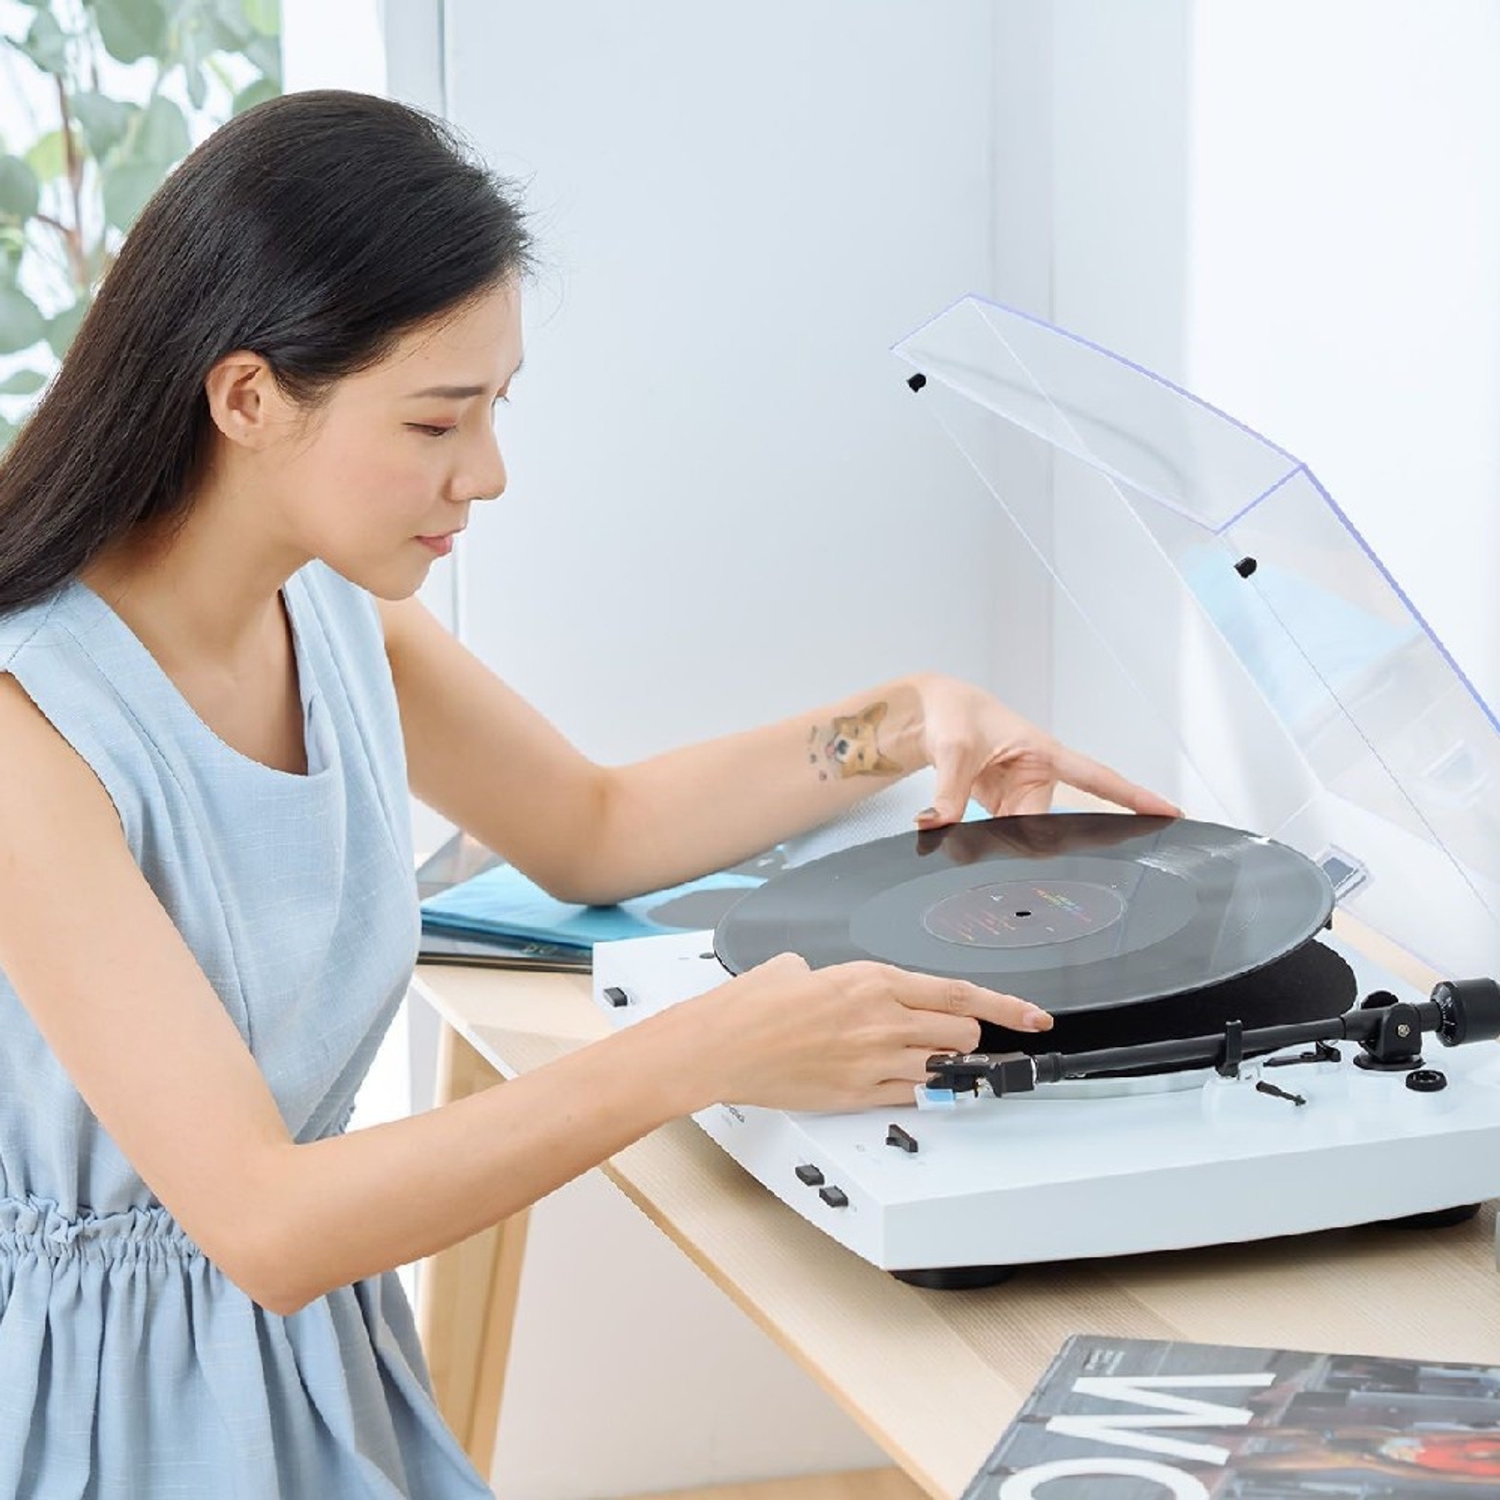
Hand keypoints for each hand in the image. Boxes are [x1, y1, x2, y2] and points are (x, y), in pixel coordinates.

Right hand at [679, 952, 1051, 1111]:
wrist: (720, 1045)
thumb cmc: (750, 1006)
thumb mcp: (798, 968)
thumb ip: (834, 974)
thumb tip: (833, 980)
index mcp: (872, 980)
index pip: (959, 993)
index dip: (1007, 1006)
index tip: (1034, 1016)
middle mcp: (881, 1019)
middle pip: (962, 1032)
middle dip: (964, 1034)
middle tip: (948, 1034)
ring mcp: (873, 1061)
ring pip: (942, 1066)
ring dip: (942, 1063)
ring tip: (921, 1058)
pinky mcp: (858, 1094)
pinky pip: (911, 1095)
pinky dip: (916, 1089)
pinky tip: (902, 1081)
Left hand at [908, 673, 1180, 827]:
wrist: (932, 713)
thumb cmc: (955, 713)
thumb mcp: (953, 750)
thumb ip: (949, 792)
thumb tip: (939, 826)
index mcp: (1044, 753)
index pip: (1099, 780)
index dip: (1135, 798)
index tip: (1170, 813)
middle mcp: (1040, 778)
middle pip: (1049, 827)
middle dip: (1025, 842)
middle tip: (991, 847)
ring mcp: (1021, 796)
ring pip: (1025, 838)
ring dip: (1001, 846)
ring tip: (967, 839)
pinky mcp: (1002, 809)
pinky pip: (1005, 837)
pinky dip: (988, 845)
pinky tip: (971, 845)